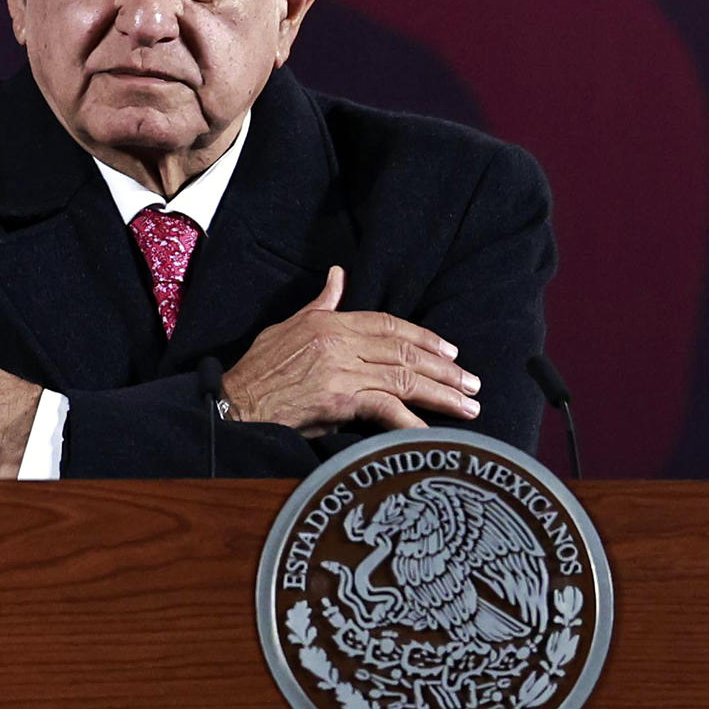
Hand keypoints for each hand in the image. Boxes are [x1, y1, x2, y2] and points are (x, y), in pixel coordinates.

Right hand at [221, 266, 480, 436]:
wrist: (236, 402)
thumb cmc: (260, 368)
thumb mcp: (289, 326)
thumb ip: (321, 304)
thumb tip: (338, 276)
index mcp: (330, 322)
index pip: (389, 324)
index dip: (424, 337)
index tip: (451, 351)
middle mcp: (340, 342)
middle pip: (404, 352)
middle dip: (444, 369)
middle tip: (472, 383)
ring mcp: (342, 371)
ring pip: (403, 378)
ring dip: (441, 393)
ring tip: (468, 407)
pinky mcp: (339, 400)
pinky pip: (384, 408)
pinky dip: (409, 421)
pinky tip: (430, 432)